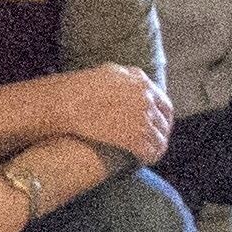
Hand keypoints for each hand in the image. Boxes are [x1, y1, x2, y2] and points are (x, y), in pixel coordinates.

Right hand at [57, 64, 172, 165]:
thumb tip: (138, 79)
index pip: (164, 103)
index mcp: (142, 84)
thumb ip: (129, 76)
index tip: (161, 122)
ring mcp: (141, 120)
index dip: (164, 115)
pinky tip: (145, 159)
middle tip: (158, 140)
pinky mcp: (132, 138)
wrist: (67, 103)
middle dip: (163, 132)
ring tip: (153, 153)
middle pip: (164, 121)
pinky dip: (149, 156)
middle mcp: (146, 101)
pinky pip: (148, 150)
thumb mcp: (109, 71)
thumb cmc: (81, 87)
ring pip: (158, 138)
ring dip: (157, 147)